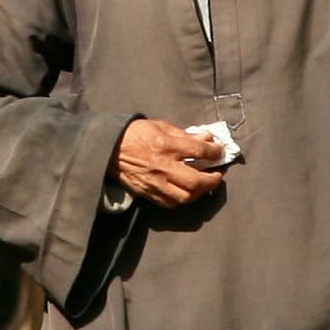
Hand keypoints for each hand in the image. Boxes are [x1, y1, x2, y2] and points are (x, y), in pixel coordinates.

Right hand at [113, 118, 228, 208]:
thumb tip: (206, 139)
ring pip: (185, 197)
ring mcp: (155, 183)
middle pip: (195, 181)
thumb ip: (185, 134)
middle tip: (217, 174)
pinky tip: (187, 192)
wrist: (109, 148)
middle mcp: (162, 167)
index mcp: (165, 145)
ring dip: (200, 192)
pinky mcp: (148, 193)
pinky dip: (183, 199)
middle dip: (212, 180)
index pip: (198, 151)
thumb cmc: (135, 134)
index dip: (214, 152)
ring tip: (204, 185)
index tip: (220, 151)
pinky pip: (171, 203)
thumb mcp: (160, 126)